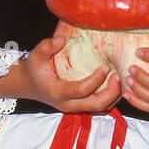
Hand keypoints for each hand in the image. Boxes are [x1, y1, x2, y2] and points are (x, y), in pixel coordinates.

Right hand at [0, 35, 121, 113]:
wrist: (30, 86)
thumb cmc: (34, 70)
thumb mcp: (35, 56)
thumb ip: (46, 46)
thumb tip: (62, 40)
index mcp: (57, 92)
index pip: (81, 90)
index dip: (96, 80)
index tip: (105, 67)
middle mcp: (68, 104)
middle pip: (96, 105)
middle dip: (111, 92)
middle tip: (117, 76)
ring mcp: (74, 108)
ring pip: (101, 108)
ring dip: (113, 96)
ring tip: (119, 79)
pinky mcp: (80, 106)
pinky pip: (99, 106)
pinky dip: (110, 97)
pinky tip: (114, 83)